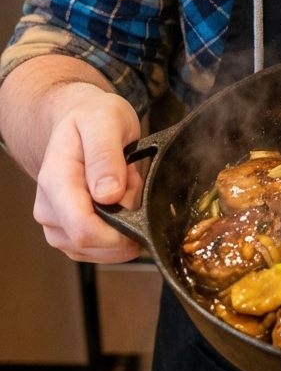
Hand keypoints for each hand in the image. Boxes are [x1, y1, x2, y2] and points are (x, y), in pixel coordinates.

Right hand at [33, 82, 143, 262]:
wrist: (79, 119)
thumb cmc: (92, 118)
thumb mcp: (105, 121)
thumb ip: (106, 156)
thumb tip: (109, 194)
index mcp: (56, 181)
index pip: (82, 228)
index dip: (117, 234)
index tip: (140, 215)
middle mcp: (49, 209)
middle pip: (93, 244)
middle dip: (125, 224)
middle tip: (131, 184)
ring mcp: (58, 225)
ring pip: (100, 251)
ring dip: (123, 227)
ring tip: (124, 187)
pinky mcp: (69, 234)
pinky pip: (101, 250)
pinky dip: (119, 232)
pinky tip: (120, 203)